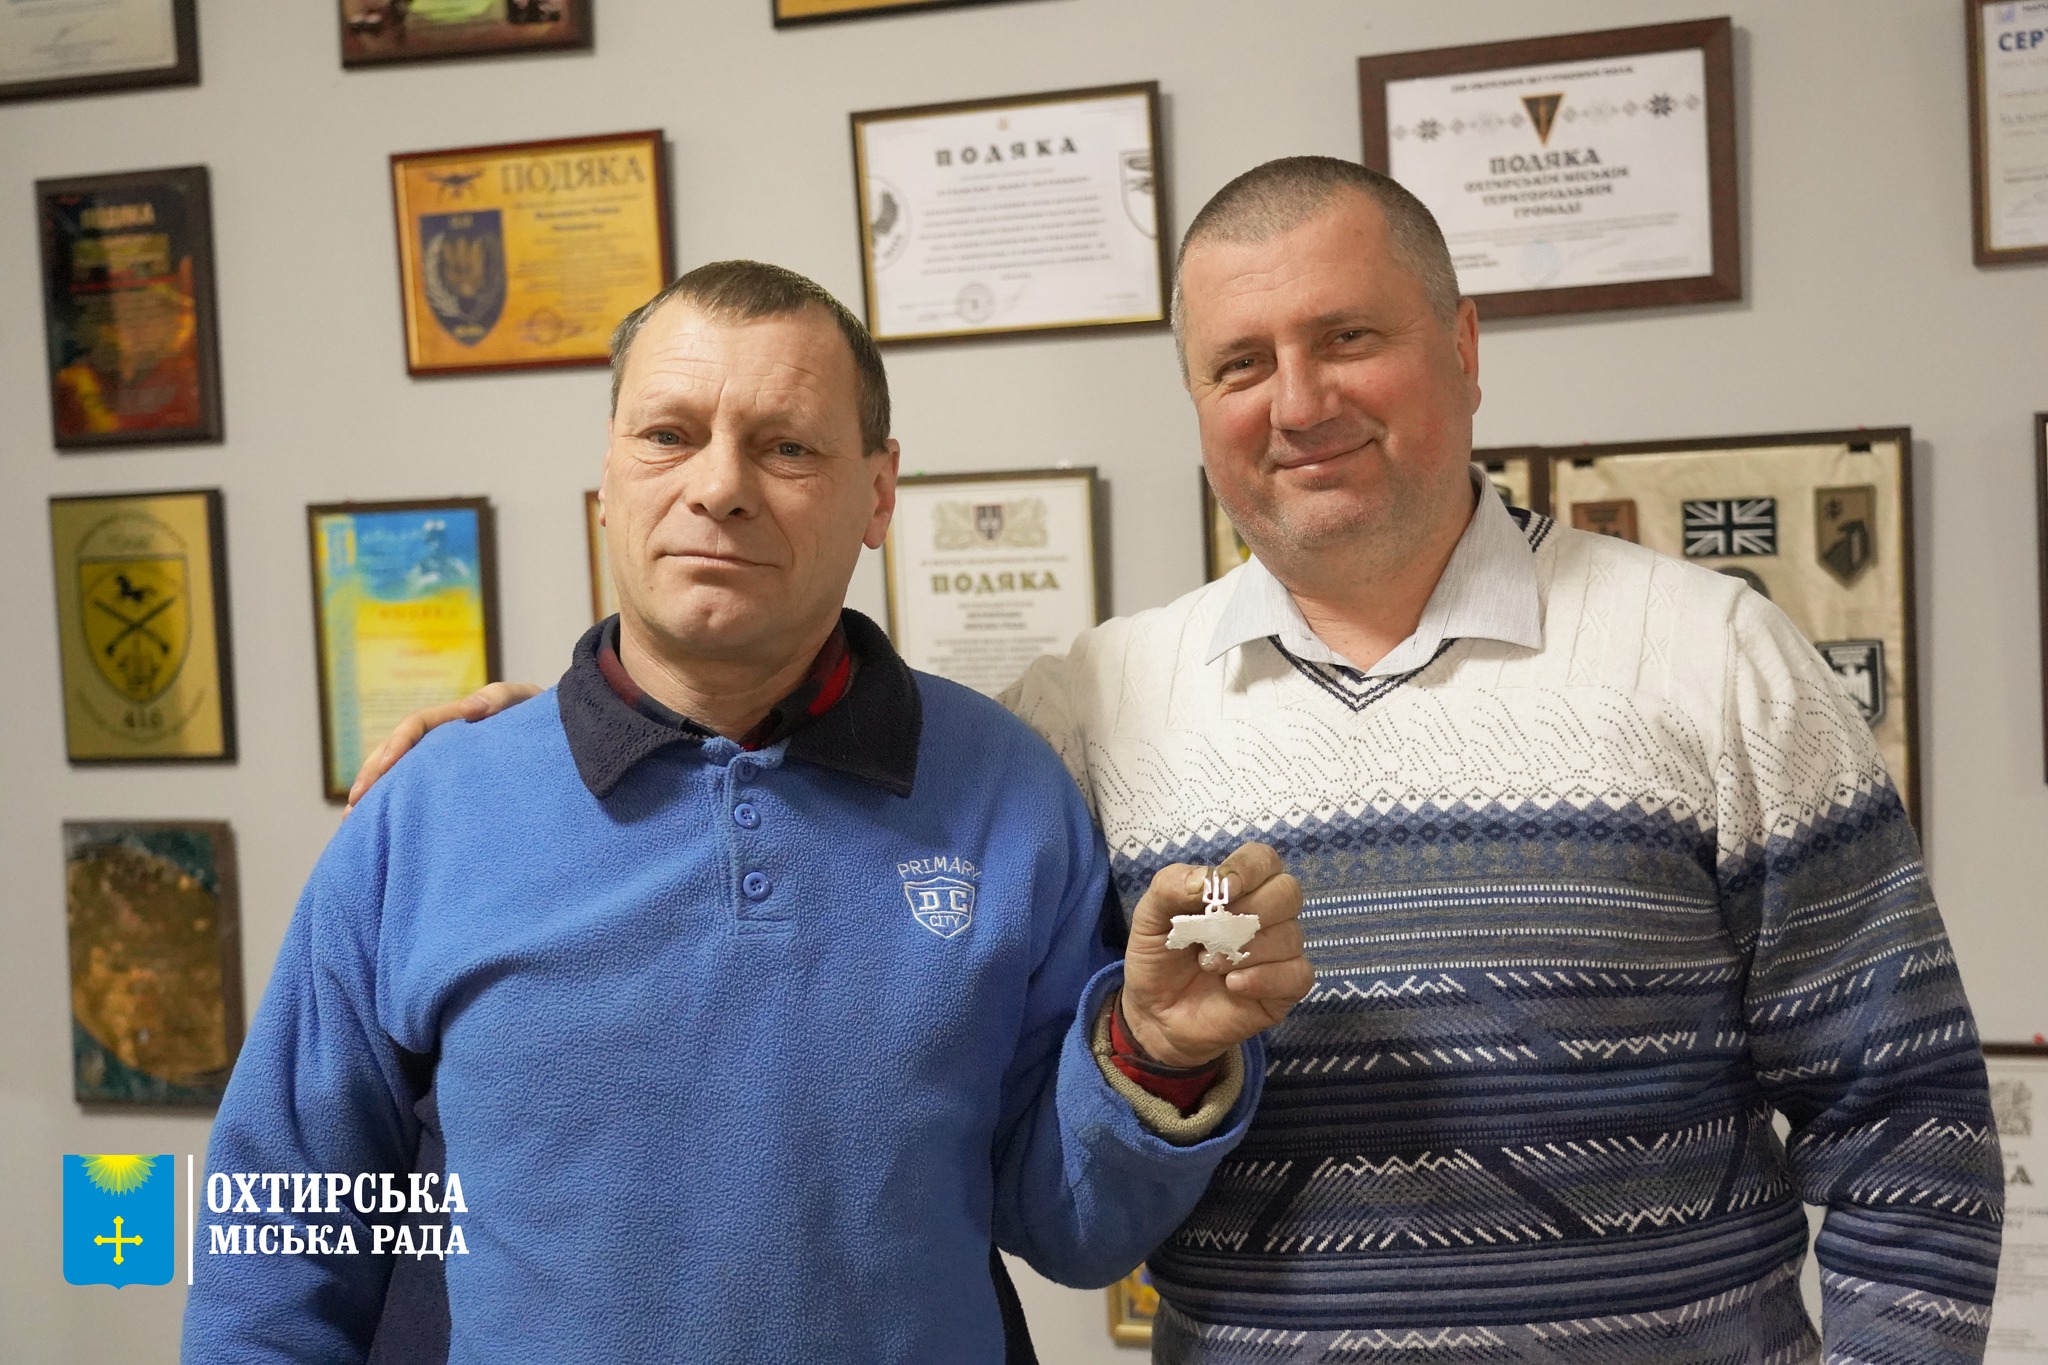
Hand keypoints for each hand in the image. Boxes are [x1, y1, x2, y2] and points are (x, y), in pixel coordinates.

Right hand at [344, 681, 542, 810]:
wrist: (559, 735)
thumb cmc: (542, 717)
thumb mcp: (524, 701)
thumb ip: (500, 699)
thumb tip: (469, 710)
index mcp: (455, 719)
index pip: (414, 727)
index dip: (396, 746)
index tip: (383, 769)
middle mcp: (443, 741)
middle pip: (395, 753)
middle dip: (371, 777)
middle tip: (354, 807)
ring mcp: (444, 764)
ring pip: (399, 776)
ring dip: (375, 797)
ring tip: (353, 825)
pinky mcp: (450, 786)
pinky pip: (416, 796)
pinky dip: (395, 809)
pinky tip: (381, 833)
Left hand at [1119, 842, 1310, 1068]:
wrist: (1155, 1014)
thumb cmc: (1159, 957)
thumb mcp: (1149, 916)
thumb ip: (1170, 887)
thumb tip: (1205, 879)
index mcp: (1239, 887)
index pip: (1264, 859)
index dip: (1248, 869)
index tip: (1221, 891)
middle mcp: (1267, 914)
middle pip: (1288, 892)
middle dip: (1249, 911)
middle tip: (1211, 935)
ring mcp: (1279, 952)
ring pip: (1291, 935)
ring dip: (1245, 950)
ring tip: (1209, 965)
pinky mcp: (1284, 989)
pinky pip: (1298, 974)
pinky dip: (1263, 977)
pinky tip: (1233, 985)